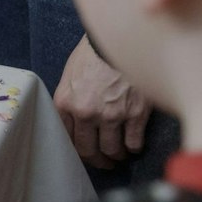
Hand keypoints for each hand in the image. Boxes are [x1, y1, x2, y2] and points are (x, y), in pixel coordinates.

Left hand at [54, 35, 150, 168]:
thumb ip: (70, 100)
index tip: (85, 152)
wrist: (120, 39)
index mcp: (66, 103)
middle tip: (104, 162)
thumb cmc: (94, 54)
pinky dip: (134, 148)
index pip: (67, 138)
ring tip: (120, 154)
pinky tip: (134, 144)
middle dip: (97, 160)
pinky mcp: (135, 115)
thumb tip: (73, 121)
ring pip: (112, 150)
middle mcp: (86, 113)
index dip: (77, 150)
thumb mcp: (71, 75)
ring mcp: (111, 115)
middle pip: (89, 150)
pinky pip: (134, 144)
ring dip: (116, 156)